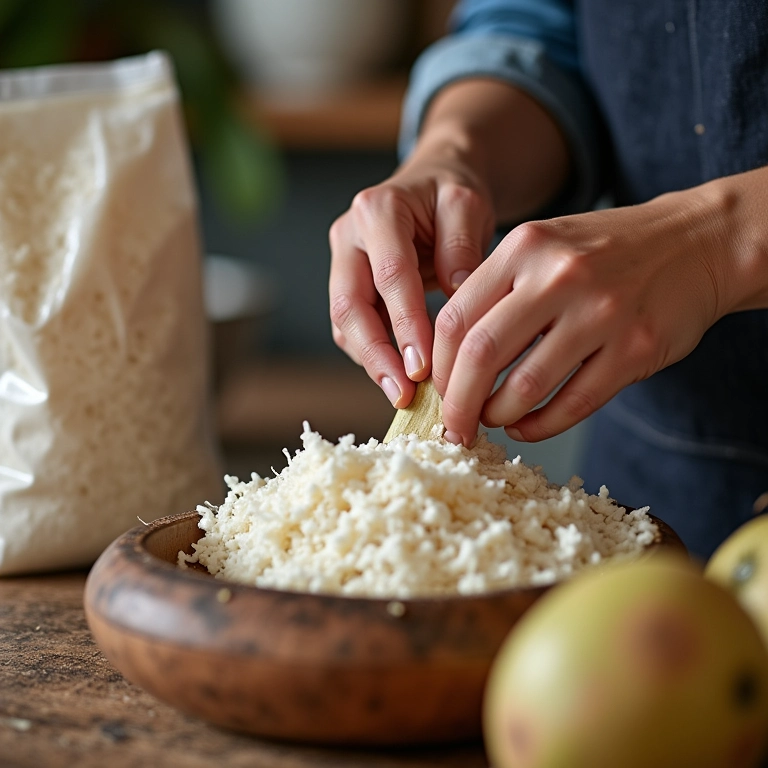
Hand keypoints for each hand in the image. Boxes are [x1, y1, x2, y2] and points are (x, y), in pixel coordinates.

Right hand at [328, 79, 569, 406]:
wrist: (433, 186)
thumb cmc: (452, 195)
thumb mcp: (468, 205)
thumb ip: (461, 244)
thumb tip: (457, 295)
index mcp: (377, 211)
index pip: (390, 276)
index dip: (405, 325)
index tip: (424, 367)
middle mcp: (349, 237)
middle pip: (350, 306)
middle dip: (377, 356)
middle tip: (404, 394)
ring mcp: (343, 265)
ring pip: (345, 325)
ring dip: (373, 363)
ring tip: (404, 396)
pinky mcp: (349, 288)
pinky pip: (354, 329)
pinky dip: (376, 357)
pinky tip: (401, 379)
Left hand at [433, 186, 735, 445]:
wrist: (697, 242)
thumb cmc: (605, 252)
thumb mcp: (543, 248)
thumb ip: (496, 291)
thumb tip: (449, 362)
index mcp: (524, 247)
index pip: (454, 318)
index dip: (438, 366)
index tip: (435, 391)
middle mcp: (560, 276)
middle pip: (480, 355)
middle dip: (457, 403)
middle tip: (453, 427)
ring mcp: (602, 313)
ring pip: (525, 387)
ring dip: (498, 416)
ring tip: (493, 421)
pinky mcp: (636, 348)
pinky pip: (573, 403)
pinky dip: (540, 426)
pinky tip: (526, 428)